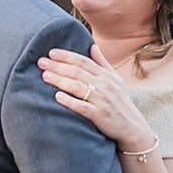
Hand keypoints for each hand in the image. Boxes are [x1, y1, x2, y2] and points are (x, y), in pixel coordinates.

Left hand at [38, 47, 155, 152]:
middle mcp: (104, 85)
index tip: (51, 53)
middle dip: (58, 66)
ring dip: (60, 81)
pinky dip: (69, 101)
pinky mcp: (100, 115)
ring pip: (78, 87)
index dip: (67, 56)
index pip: (83, 61)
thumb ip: (102, 63)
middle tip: (41, 62)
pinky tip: (57, 97)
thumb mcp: (115, 80)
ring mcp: (102, 100)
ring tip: (45, 76)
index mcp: (106, 75)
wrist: (132, 127)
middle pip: (77, 72)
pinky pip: (82, 107)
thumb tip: (92, 46)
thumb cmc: (120, 101)